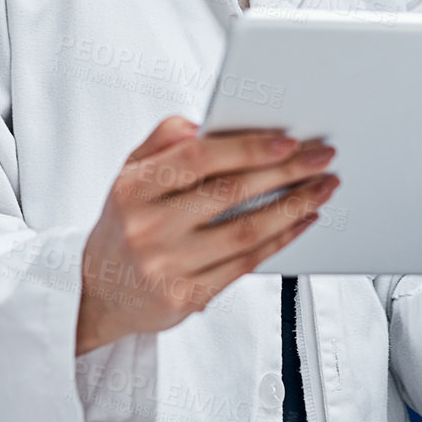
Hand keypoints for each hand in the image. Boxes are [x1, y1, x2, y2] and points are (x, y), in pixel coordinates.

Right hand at [75, 116, 337, 355]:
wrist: (98, 293)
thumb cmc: (126, 223)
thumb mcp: (129, 174)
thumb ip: (161, 141)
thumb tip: (199, 124)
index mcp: (133, 188)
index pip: (196, 158)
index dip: (245, 147)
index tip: (287, 140)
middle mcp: (147, 227)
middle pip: (229, 193)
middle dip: (285, 172)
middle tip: (321, 157)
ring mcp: (167, 266)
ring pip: (245, 231)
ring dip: (293, 207)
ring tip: (323, 188)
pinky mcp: (186, 297)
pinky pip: (245, 264)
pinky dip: (281, 240)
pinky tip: (302, 221)